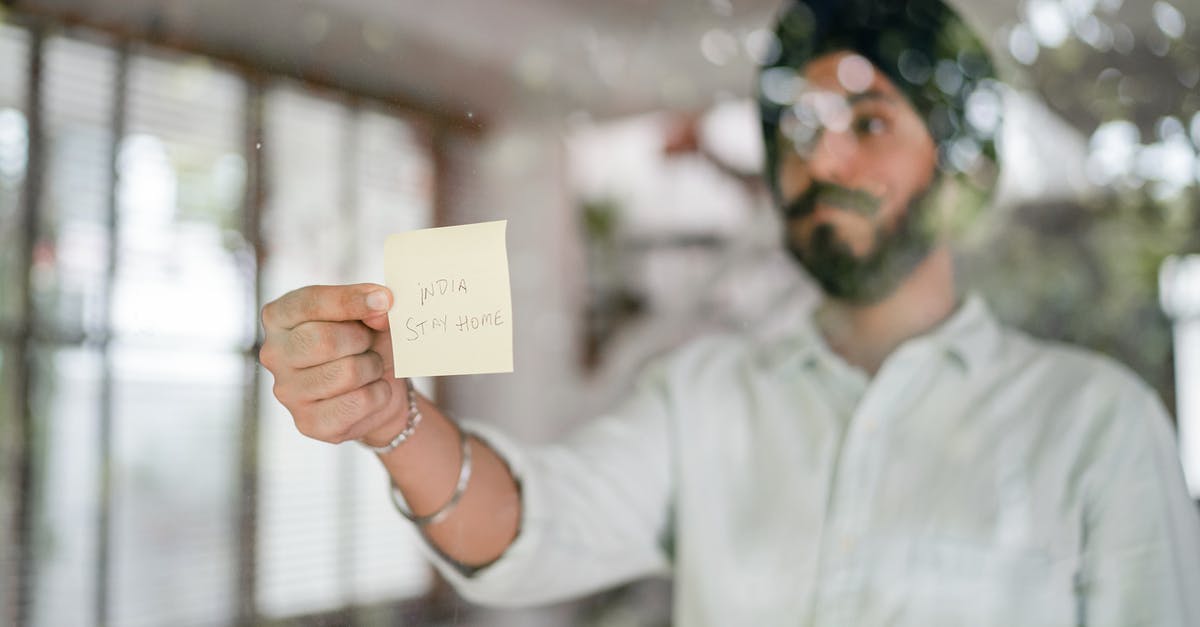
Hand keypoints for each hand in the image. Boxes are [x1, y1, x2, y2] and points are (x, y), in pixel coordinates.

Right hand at [259, 284, 409, 445]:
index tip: (385, 300)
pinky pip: (359, 402)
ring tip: (370, 367)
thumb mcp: (370, 313)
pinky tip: (371, 390)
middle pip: (324, 340)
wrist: (375, 390)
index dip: (350, 300)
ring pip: (346, 372)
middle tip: (369, 343)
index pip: (310, 302)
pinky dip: (380, 393)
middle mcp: (273, 353)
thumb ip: (373, 303)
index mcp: (279, 317)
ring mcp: (287, 392)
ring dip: (373, 367)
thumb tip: (381, 309)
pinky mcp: (308, 423)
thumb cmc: (365, 343)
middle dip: (362, 339)